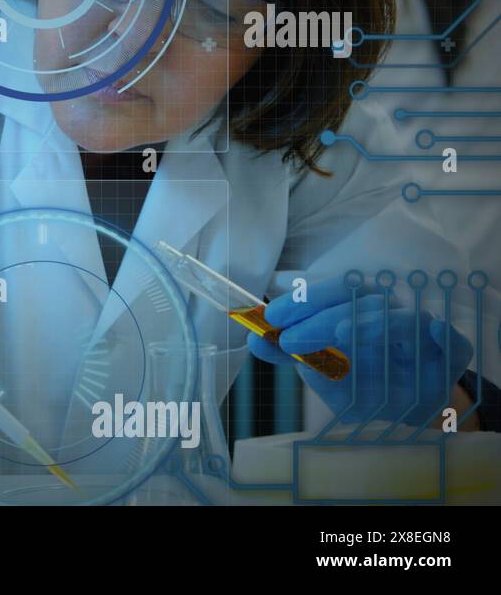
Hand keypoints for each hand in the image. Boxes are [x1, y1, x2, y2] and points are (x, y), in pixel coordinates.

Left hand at [255, 276, 473, 426]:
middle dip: (320, 314)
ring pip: (400, 317)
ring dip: (369, 322)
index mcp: (357, 307)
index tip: (270, 318)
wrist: (403, 412)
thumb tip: (253, 339)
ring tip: (338, 333)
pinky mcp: (451, 352)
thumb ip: (290, 354)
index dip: (301, 300)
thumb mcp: (320, 369)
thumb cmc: (360, 381)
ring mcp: (421, 331)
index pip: (332, 291)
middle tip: (289, 337)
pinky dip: (439, 333)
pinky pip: (451, 339)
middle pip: (360, 299)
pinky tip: (427, 331)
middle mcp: (388, 312)